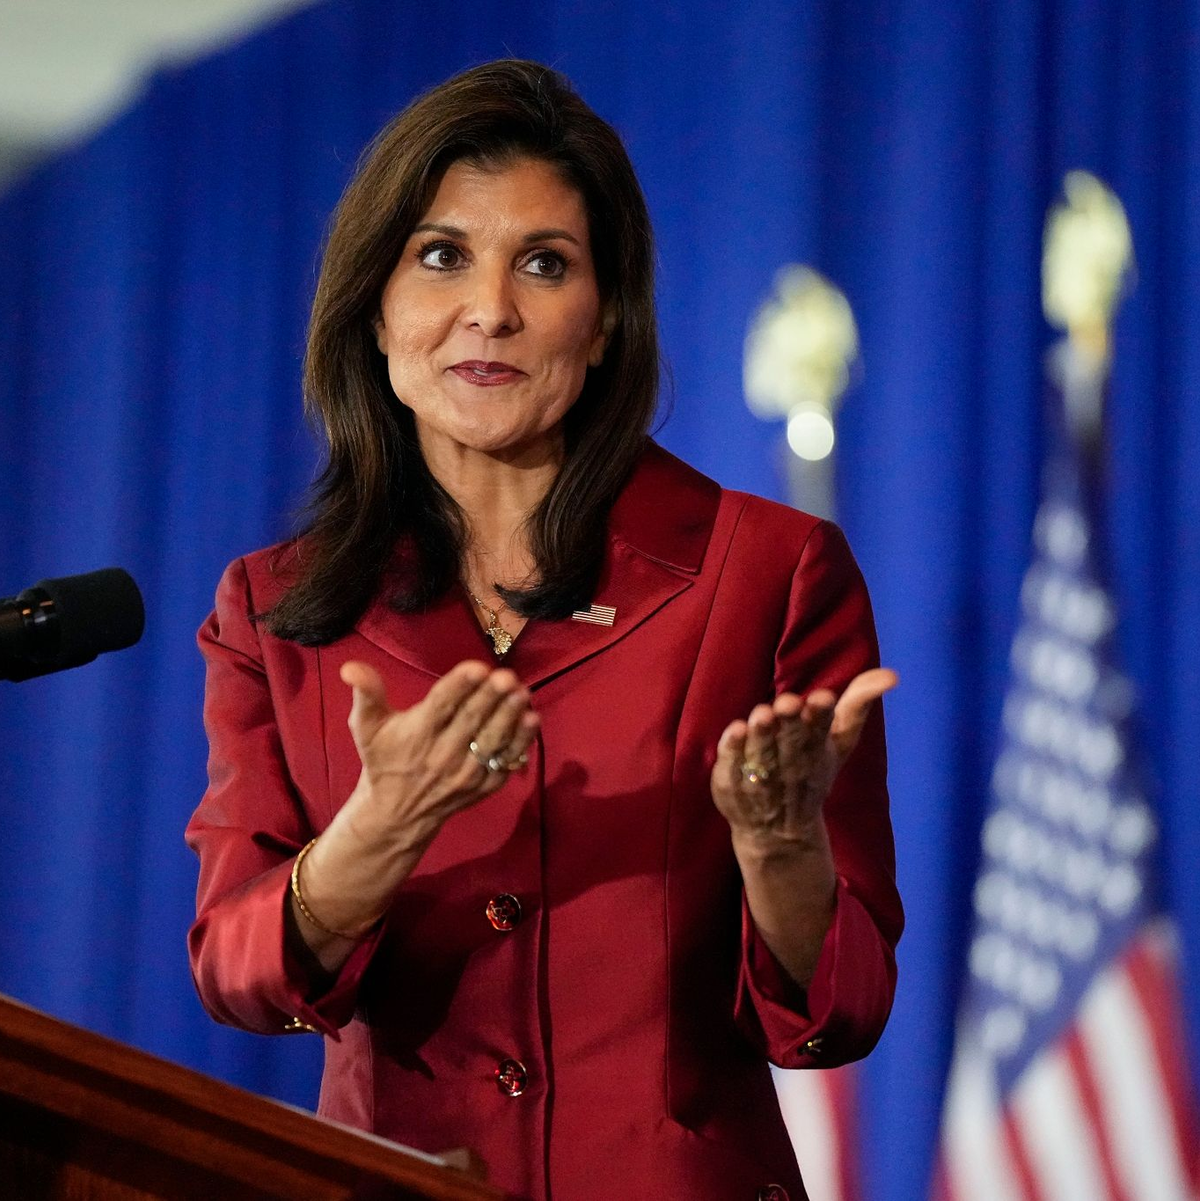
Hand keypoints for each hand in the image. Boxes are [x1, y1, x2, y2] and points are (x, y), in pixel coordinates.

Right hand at [339, 658, 539, 852]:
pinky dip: (520, 743)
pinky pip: (505, 763)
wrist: (397, 813)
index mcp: (416, 734)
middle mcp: (442, 754)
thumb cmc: (383, 759)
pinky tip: (532, 720)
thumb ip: (366, 694)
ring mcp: (465, 773)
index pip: (440, 705)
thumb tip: (351, 667)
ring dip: (510, 716)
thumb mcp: (366, 727)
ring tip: (522, 693)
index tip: (477, 667)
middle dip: (490, 697)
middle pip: (471, 720)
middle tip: (507, 676)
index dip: (459, 685)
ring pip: (491, 741)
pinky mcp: (482, 787)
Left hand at [711, 668, 897, 850]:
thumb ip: (859, 704)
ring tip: (762, 714)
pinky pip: (730, 767)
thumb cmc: (811, 772)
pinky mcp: (730, 784)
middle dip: (789, 722)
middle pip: (790, 741)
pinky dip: (732, 751)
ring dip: (762, 734)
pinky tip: (735, 730)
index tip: (821, 698)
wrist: (778, 833)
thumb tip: (892, 675)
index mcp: (816, 750)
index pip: (820, 731)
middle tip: (787, 703)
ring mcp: (758, 777)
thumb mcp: (839, 740)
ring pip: (761, 753)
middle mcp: (788, 764)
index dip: (820, 715)